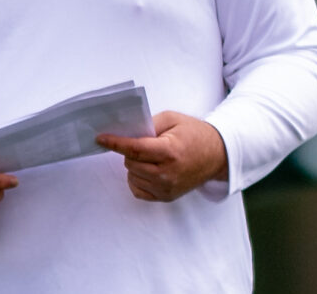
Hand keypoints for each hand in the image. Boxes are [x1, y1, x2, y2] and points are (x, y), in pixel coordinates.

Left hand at [96, 111, 227, 201]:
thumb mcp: (172, 119)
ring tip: (151, 156)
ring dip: (134, 165)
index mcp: (169, 151)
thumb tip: (125, 131)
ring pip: (132, 176)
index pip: (134, 149)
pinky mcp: (166, 197)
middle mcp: (167, 173)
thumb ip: (148, 124)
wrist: (216, 155)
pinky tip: (148, 169)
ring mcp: (166, 188)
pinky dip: (137, 179)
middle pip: (130, 163)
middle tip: (145, 144)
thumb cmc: (194, 134)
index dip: (115, 143)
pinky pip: (138, 190)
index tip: (100, 139)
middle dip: (130, 152)